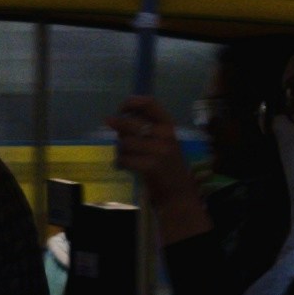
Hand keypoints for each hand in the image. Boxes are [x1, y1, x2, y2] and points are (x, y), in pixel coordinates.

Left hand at [109, 96, 211, 239]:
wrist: (178, 191)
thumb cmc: (167, 163)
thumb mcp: (164, 140)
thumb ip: (146, 127)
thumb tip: (115, 118)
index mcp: (169, 125)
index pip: (149, 103)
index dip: (130, 103)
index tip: (121, 109)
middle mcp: (165, 135)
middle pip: (130, 123)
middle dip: (118, 129)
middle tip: (118, 137)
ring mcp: (158, 151)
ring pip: (124, 142)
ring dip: (119, 150)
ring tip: (125, 156)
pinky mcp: (150, 166)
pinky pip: (124, 159)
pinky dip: (120, 162)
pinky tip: (124, 165)